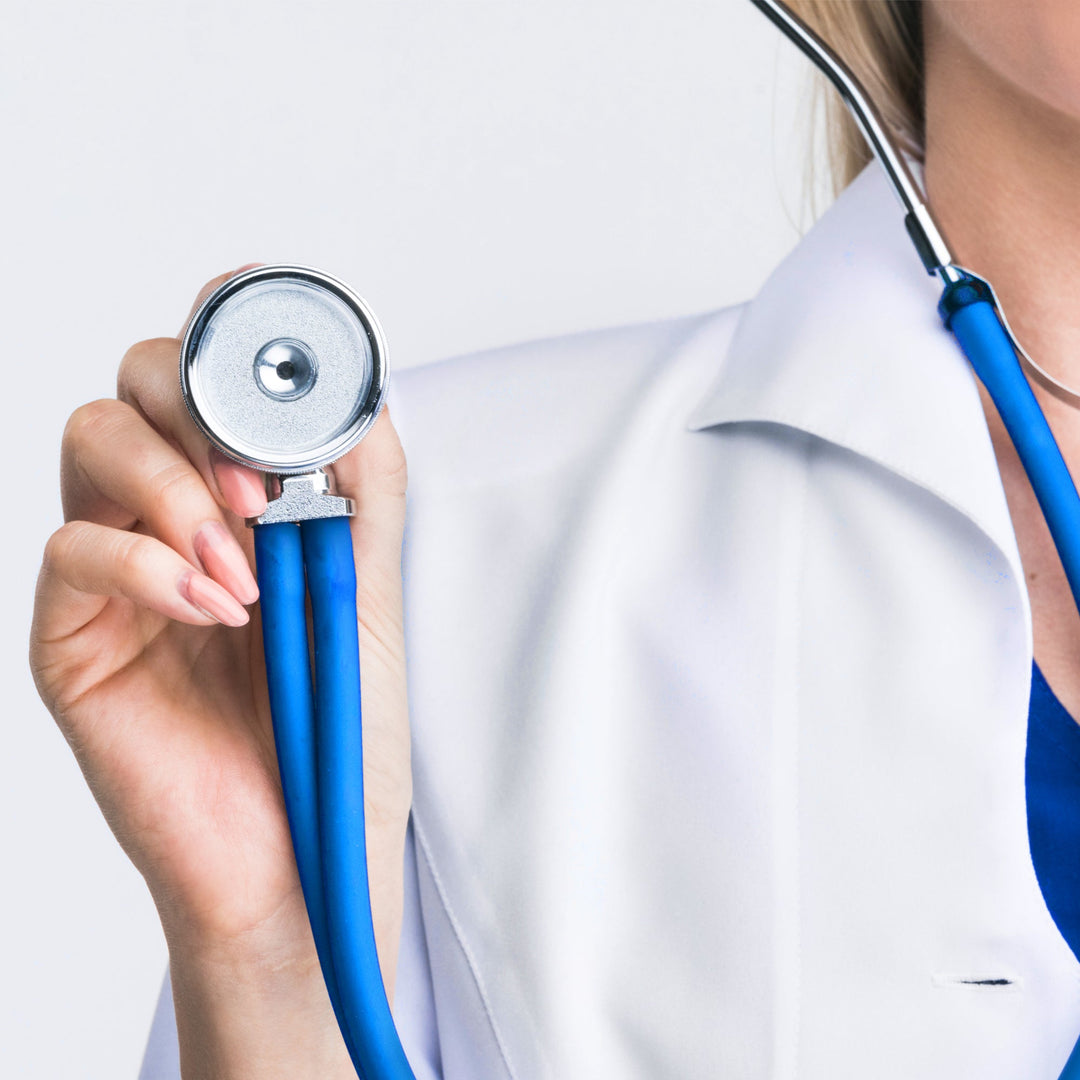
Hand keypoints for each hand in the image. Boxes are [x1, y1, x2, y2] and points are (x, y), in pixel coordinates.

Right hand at [29, 269, 411, 1076]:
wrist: (303, 848)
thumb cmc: (335, 728)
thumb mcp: (369, 591)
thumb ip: (360, 491)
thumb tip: (360, 395)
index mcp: (243, 498)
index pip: (210, 380)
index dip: (225, 344)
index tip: (270, 359)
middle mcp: (171, 516)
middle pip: (138, 385)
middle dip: (198, 414)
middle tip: (265, 495)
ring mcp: (117, 570)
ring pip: (91, 441)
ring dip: (173, 485)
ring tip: (242, 568)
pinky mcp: (74, 633)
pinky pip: (68, 551)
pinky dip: (143, 562)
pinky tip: (209, 607)